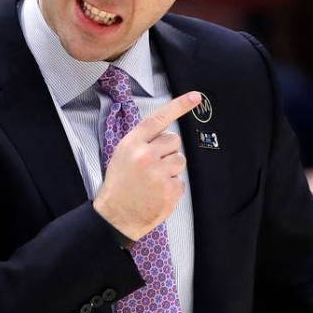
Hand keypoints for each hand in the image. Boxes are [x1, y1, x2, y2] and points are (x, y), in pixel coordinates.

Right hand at [94, 91, 200, 240]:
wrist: (115, 216)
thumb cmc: (119, 184)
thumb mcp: (121, 155)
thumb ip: (142, 141)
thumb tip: (166, 133)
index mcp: (132, 144)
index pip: (158, 119)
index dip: (179, 106)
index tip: (196, 97)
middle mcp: (146, 156)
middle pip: (174, 140)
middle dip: (168, 151)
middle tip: (153, 165)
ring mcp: (159, 174)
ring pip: (181, 160)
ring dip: (172, 169)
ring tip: (155, 180)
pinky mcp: (170, 190)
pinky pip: (181, 181)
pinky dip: (172, 187)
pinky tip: (158, 193)